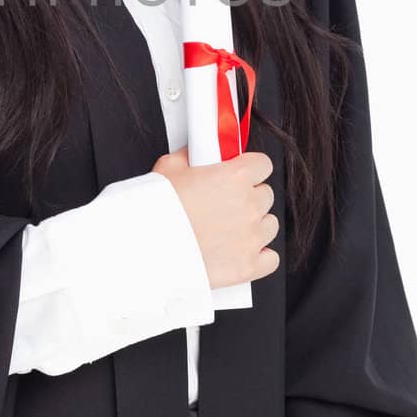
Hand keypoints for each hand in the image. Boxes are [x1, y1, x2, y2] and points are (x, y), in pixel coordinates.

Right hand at [151, 146, 279, 287]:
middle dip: (248, 196)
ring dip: (253, 224)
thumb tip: (197, 150)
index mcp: (235, 177)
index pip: (263, 164)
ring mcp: (251, 237)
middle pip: (265, 195)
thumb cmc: (155, 211)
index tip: (240, 173)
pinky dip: (259, 255)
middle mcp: (249, 206)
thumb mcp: (168, 168)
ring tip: (227, 228)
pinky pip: (270, 258)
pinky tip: (239, 250)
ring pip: (269, 225)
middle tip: (224, 202)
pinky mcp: (248, 266)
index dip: (249, 168)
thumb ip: (191, 155)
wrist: (145, 250)